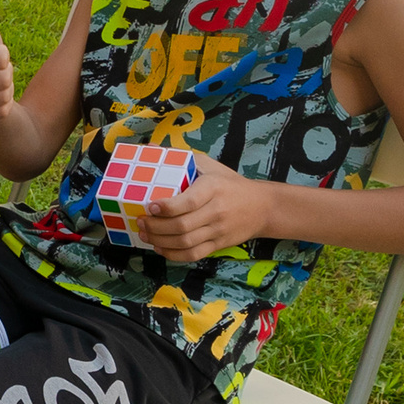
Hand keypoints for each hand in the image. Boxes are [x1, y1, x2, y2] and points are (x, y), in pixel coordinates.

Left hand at [135, 155, 273, 262]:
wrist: (262, 207)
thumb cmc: (229, 183)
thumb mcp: (210, 165)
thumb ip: (182, 157)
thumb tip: (150, 148)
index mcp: (213, 188)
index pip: (188, 202)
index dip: (167, 207)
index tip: (150, 206)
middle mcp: (216, 211)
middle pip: (182, 226)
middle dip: (156, 227)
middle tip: (140, 221)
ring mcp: (218, 230)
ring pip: (185, 242)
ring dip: (160, 241)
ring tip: (145, 234)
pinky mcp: (219, 244)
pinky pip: (194, 254)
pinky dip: (174, 255)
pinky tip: (161, 248)